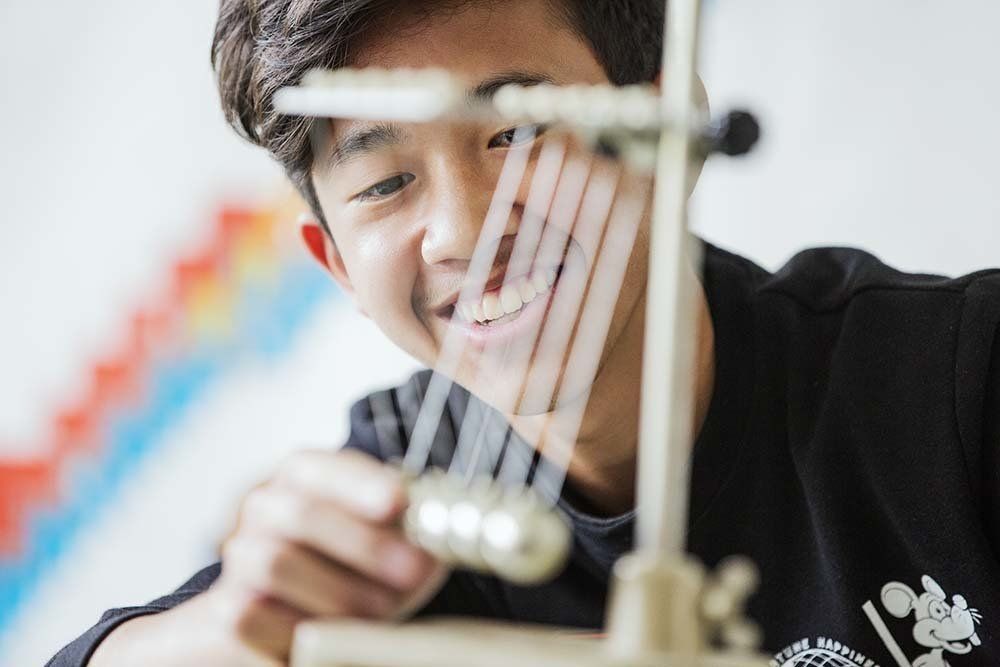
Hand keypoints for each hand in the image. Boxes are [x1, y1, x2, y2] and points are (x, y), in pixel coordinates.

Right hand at [90, 449, 444, 665]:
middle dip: (363, 545)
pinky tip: (338, 635)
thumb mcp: (387, 532)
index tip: (398, 502)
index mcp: (301, 474)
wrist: (290, 604)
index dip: (358, 482)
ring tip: (386, 611)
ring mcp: (240, 558)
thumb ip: (407, 521)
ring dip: (337, 591)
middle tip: (414, 571)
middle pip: (299, 515)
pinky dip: (298, 630)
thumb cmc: (360, 562)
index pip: (320, 465)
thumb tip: (446, 527)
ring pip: (272, 564)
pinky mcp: (227, 611)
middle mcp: (263, 507)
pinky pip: (249, 617)